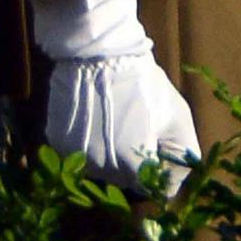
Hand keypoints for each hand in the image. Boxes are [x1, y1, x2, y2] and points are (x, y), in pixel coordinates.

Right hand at [45, 51, 201, 193]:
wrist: (97, 51)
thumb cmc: (143, 82)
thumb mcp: (178, 117)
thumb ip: (183, 158)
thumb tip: (173, 183)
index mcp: (134, 167)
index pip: (156, 189)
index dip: (162, 168)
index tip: (158, 143)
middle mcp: (102, 170)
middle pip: (127, 181)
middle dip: (136, 162)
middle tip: (137, 128)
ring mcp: (76, 156)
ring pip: (101, 169)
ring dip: (110, 155)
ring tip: (114, 122)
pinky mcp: (56, 142)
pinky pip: (78, 154)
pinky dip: (87, 143)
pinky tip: (93, 119)